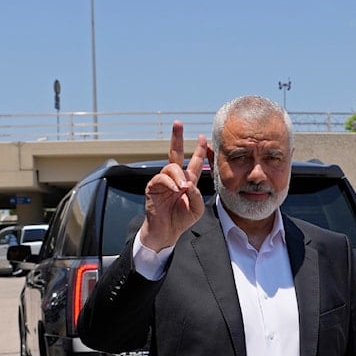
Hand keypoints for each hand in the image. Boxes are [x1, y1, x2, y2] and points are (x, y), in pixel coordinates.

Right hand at [140, 120, 208, 250]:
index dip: (199, 150)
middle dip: (177, 137)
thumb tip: (188, 183)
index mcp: (187, 181)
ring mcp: (163, 181)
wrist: (166, 232)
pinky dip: (169, 183)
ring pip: (170, 167)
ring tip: (183, 188)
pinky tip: (175, 190)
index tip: (203, 137)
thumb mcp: (196, 208)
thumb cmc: (181, 220)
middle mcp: (174, 177)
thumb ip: (197, 195)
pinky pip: (161, 179)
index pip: (193, 162)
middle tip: (177, 123)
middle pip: (175, 152)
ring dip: (179, 176)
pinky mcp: (152, 188)